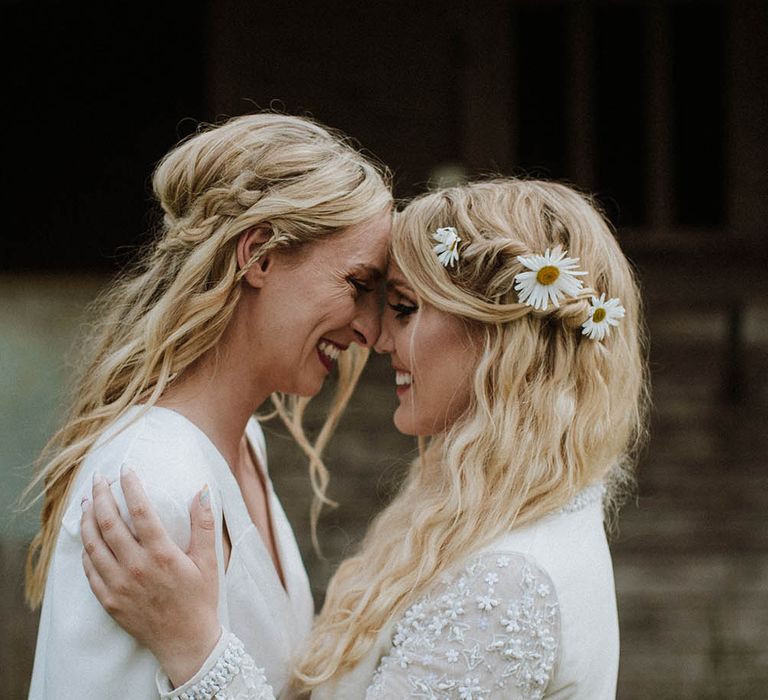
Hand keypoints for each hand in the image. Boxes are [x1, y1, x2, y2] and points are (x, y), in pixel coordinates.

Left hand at [80, 466, 220, 685]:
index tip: (126, 468)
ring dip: (87, 519)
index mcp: (162, 554)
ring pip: (93, 545)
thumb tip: (202, 490)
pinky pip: (90, 570)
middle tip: (99, 478)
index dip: (131, 487)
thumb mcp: (208, 560)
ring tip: (87, 501)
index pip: (140, 511)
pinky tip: (88, 538)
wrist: (186, 642)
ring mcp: (119, 585)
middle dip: (101, 496)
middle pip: (109, 523)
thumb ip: (204, 523)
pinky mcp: (109, 601)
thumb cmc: (200, 599)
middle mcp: (136, 568)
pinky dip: (86, 550)